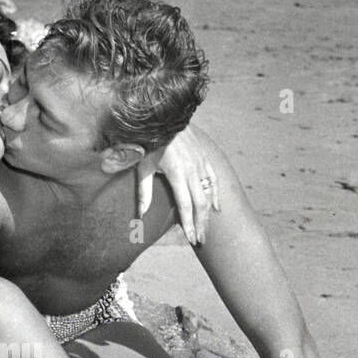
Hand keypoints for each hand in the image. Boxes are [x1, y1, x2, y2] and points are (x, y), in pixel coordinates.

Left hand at [148, 125, 219, 243]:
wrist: (164, 116)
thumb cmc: (149, 142)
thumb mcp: (143, 167)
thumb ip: (144, 192)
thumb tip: (141, 214)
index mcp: (178, 173)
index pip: (186, 206)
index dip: (189, 224)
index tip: (192, 239)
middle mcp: (193, 170)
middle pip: (201, 204)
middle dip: (201, 224)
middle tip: (200, 241)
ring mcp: (201, 163)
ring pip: (209, 194)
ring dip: (208, 214)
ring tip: (205, 229)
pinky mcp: (204, 158)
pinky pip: (214, 180)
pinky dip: (216, 194)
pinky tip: (216, 208)